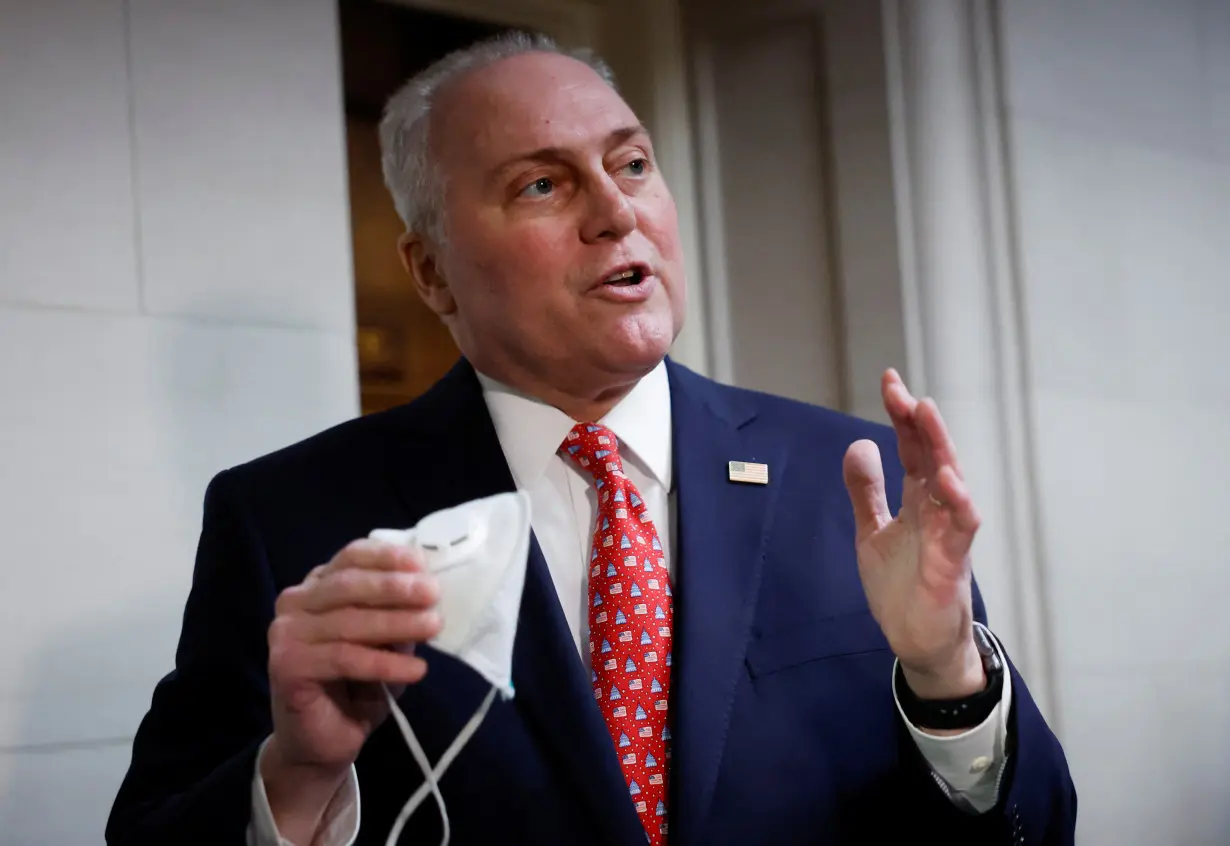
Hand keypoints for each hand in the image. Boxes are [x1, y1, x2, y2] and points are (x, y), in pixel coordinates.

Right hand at [262, 539, 441, 838]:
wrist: (322, 743)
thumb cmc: (357, 686)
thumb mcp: (386, 642)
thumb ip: (398, 613)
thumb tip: (430, 590)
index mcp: (317, 587)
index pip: (350, 557)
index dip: (386, 557)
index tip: (422, 564)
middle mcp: (295, 604)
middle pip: (348, 584)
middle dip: (394, 587)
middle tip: (433, 594)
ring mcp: (285, 634)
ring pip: (348, 621)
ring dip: (396, 623)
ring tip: (433, 628)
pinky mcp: (286, 666)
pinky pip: (343, 658)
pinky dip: (384, 663)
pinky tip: (416, 670)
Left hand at [843, 369, 983, 701]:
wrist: (916, 641)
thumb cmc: (901, 586)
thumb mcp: (872, 531)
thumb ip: (867, 491)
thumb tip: (859, 444)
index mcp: (917, 501)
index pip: (912, 449)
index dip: (902, 416)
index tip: (890, 381)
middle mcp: (936, 511)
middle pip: (933, 457)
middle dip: (920, 423)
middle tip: (905, 391)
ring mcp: (947, 535)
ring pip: (952, 483)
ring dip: (941, 449)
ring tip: (927, 416)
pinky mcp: (951, 564)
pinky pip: (961, 528)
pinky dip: (957, 503)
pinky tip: (948, 481)